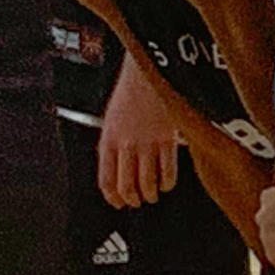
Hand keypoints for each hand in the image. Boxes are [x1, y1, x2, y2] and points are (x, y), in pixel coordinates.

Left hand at [97, 57, 179, 207]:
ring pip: (148, 185)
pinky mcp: (167, 141)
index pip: (106, 179)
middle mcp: (126, 144)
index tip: (117, 202)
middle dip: (132, 200)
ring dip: (150, 194)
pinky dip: (168, 184)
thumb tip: (116, 169)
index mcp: (108, 139)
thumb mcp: (112, 119)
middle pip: (127, 187)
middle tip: (137, 200)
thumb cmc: (131, 93)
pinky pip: (168, 173)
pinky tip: (167, 182)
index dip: (112, 197)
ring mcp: (147, 144)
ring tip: (152, 193)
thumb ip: (113, 144)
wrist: (148, 73)